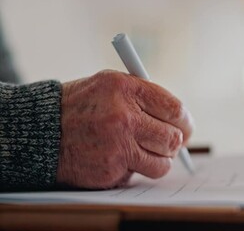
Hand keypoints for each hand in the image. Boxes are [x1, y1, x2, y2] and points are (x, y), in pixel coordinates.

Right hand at [57, 70, 192, 188]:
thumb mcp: (110, 84)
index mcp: (126, 89)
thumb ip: (144, 96)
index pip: (174, 108)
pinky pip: (140, 175)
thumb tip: (180, 118)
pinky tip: (121, 158)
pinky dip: (136, 169)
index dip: (185, 121)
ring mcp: (117, 146)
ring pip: (163, 163)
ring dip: (160, 160)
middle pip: (173, 138)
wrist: (42, 131)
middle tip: (172, 143)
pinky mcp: (111, 170)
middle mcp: (123, 116)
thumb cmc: (81, 106)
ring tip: (147, 151)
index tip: (186, 126)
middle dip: (176, 142)